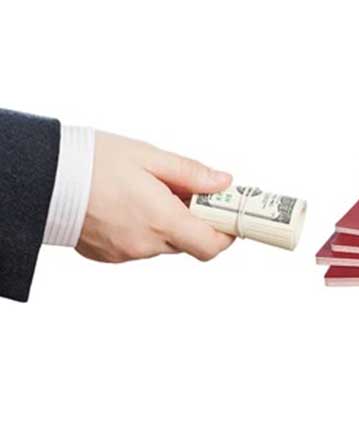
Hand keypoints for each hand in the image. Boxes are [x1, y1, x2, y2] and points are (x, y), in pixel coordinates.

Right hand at [76, 131, 234, 262]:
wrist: (43, 176)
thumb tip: (223, 182)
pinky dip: (141, 229)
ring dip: (166, 224)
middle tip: (185, 193)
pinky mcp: (107, 255)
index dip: (225, 234)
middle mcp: (145, 244)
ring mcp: (125, 253)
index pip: (211, 245)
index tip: (227, 216)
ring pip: (162, 244)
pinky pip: (137, 246)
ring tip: (149, 193)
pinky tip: (128, 205)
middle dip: (193, 221)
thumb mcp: (150, 157)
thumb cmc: (93, 162)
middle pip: (187, 243)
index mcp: (162, 220)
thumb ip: (191, 174)